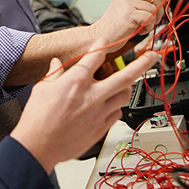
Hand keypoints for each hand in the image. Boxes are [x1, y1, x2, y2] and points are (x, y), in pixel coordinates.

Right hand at [10, 47, 158, 172]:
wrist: (38, 145)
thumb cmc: (37, 118)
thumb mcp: (42, 88)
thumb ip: (55, 74)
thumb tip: (57, 64)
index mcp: (76, 81)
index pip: (96, 56)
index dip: (103, 46)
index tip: (106, 42)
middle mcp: (91, 95)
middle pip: (125, 75)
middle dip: (142, 63)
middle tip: (151, 55)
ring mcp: (99, 112)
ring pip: (124, 95)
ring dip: (128, 86)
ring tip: (127, 82)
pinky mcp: (101, 128)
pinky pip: (117, 113)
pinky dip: (116, 106)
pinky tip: (110, 104)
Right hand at [90, 0, 174, 51]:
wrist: (101, 35)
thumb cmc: (114, 26)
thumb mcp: (127, 10)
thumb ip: (140, 4)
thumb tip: (160, 1)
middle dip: (159, 10)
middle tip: (153, 20)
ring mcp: (128, 3)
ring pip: (153, 8)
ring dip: (152, 21)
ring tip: (141, 27)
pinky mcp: (130, 13)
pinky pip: (149, 18)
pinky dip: (148, 27)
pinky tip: (140, 30)